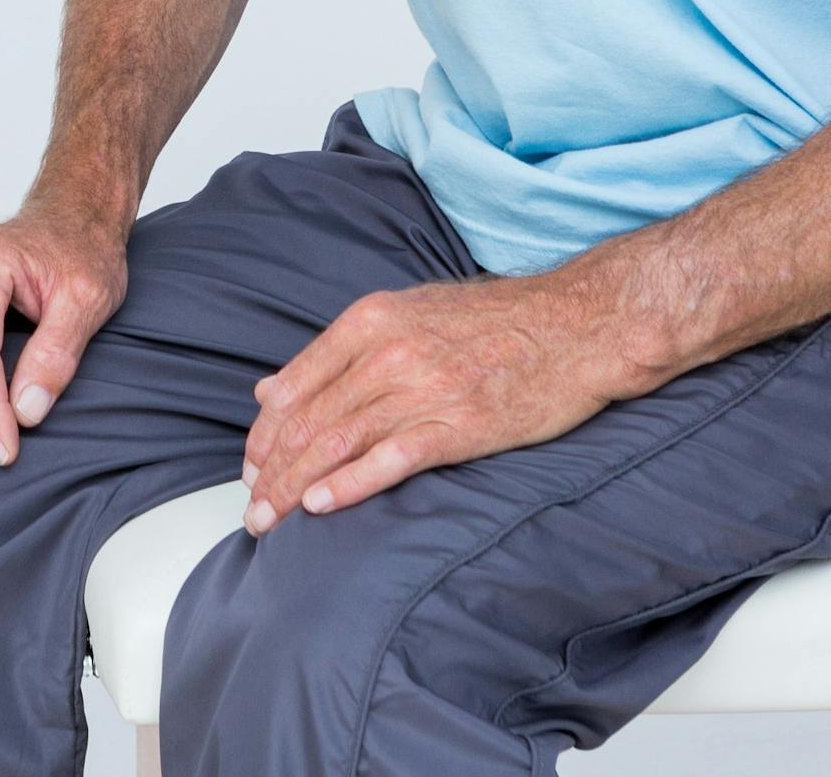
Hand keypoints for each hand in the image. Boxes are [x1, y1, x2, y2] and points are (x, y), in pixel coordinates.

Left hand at [240, 271, 640, 532]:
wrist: (578, 324)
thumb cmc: (497, 321)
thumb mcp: (409, 311)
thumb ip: (341, 350)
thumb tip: (271, 388)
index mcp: (371, 319)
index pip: (294, 385)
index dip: (265, 434)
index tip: (251, 466)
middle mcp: (388, 351)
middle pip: (309, 420)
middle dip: (270, 471)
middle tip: (252, 509)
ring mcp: (423, 388)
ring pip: (337, 443)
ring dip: (294, 488)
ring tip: (271, 520)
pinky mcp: (459, 426)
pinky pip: (389, 461)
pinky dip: (348, 485)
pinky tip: (321, 506)